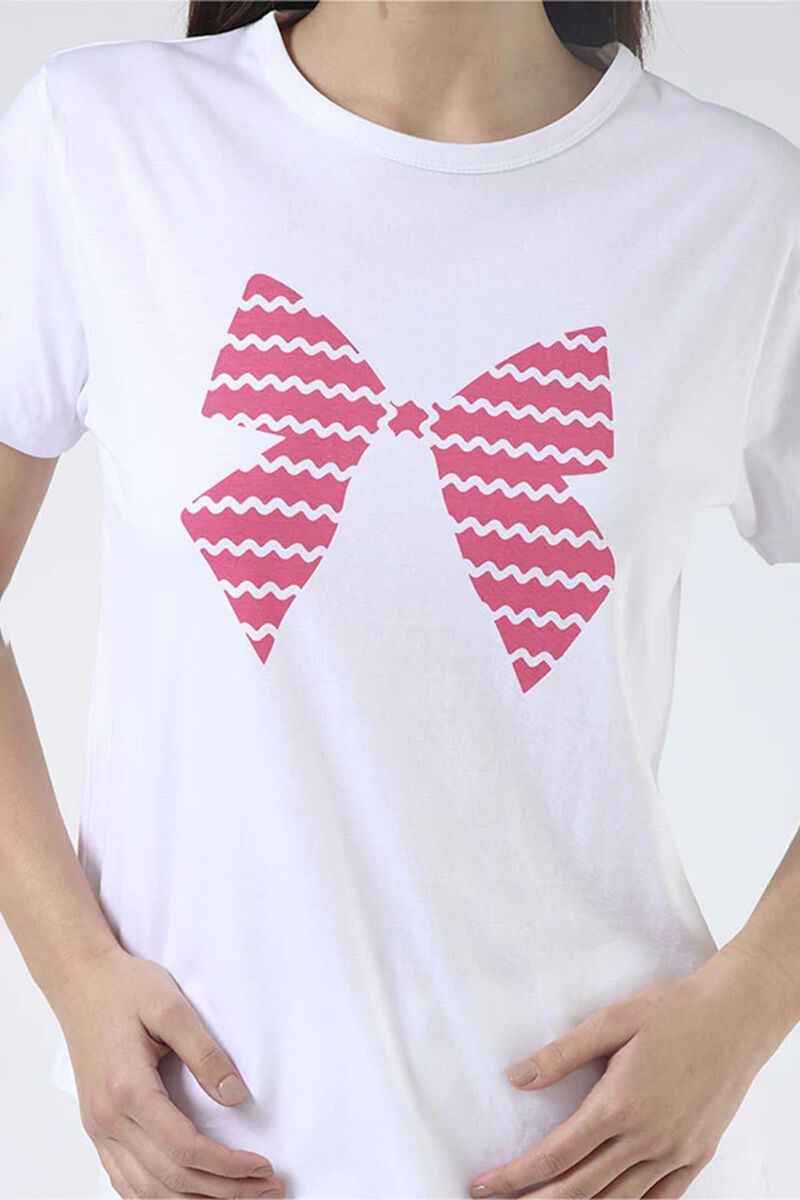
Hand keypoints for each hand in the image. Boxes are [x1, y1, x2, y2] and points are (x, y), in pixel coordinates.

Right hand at [55, 946, 283, 1198]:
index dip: (228, 1166)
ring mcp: (98, 1128)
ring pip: (146, 1191)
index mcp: (128, 1090)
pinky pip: (126, 1182)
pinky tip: (189, 1196)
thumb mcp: (172, 1007)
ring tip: (239, 1195)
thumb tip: (236, 1097)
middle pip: (170, 1179)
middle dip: (223, 1190)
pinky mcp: (97, 1127)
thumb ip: (205, 1053)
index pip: (184, 1149)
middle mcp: (107, 1119)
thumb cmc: (124, 988)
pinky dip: (159, 1198)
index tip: (263, 1166)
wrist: (80, 980)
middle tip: (267, 1188)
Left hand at [468, 942, 793, 1198]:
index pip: (555, 1155)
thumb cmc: (673, 1011)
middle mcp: (646, 1139)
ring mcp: (674, 1153)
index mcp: (618, 1105)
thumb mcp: (612, 1020)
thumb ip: (562, 1053)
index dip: (515, 1175)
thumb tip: (516, 1078)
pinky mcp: (697, 1156)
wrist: (737, 1017)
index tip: (484, 1183)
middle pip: (579, 1189)